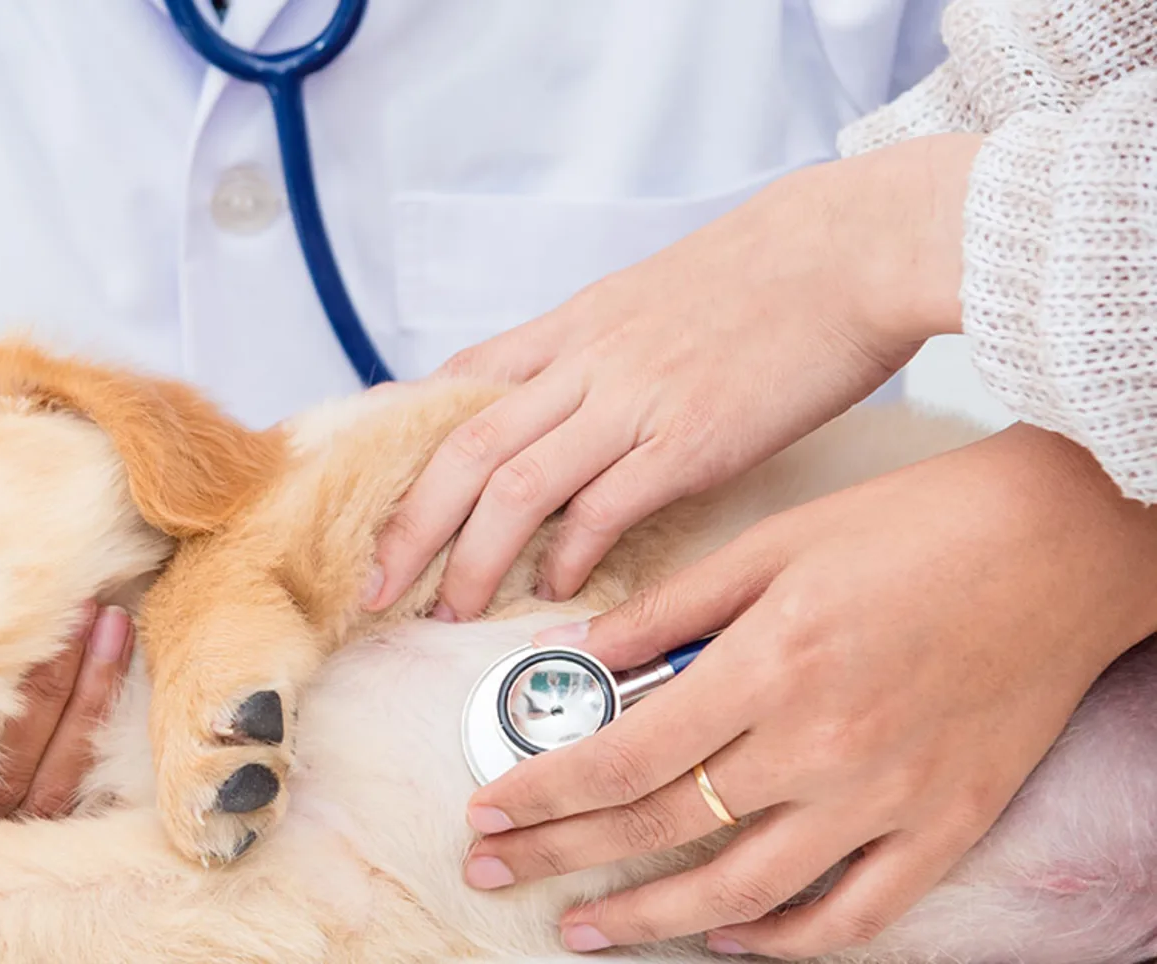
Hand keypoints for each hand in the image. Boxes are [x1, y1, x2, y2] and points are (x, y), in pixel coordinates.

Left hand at [0, 604, 133, 829]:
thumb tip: (54, 644)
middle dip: (83, 683)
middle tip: (100, 609)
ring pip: (4, 775)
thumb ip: (11, 741)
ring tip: (54, 632)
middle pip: (55, 759)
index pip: (78, 757)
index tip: (115, 622)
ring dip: (37, 702)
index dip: (100, 692)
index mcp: (19, 820)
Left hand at [369, 134, 981, 619]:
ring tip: (451, 612)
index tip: (372, 499)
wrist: (853, 245)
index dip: (405, 446)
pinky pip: (604, 507)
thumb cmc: (769, 270)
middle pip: (462, 450)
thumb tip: (567, 396)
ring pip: (515, 487)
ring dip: (472, 559)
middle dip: (409, 527)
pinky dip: (569, 556)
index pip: (458, 386)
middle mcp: (585, 363)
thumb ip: (598, 346)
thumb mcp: (653, 293)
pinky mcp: (690, 439)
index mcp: (573, 326)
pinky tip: (557, 592)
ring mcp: (632, 400)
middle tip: (376, 587)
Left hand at [459, 425, 1156, 957]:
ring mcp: (887, 795)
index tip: (489, 810)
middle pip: (661, 826)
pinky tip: (724, 938)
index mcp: (768, 663)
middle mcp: (822, 742)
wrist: (1061, 543)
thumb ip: (668, 611)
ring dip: (650, 919)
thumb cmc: (913, 526)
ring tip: (582, 928)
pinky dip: (782, 941)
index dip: (543, 792)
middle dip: (561, 857)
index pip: (624, 756)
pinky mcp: (945, 825)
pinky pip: (853, 915)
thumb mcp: (770, 544)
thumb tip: (577, 657)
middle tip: (493, 870)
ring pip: (744, 892)